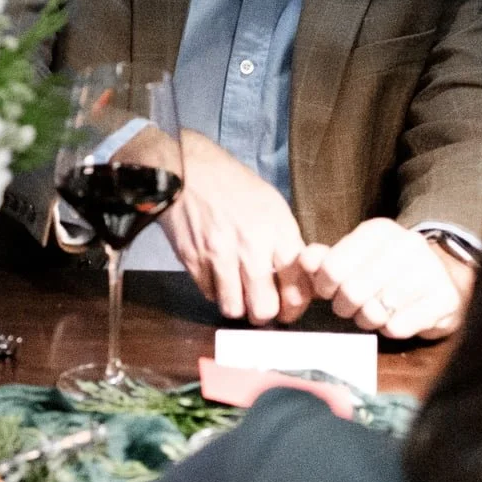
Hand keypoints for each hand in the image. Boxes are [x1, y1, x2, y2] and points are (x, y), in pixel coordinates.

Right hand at [158, 129, 311, 324]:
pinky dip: (214, 291)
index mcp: (277, 228)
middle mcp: (250, 244)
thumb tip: (295, 277)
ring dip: (237, 307)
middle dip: (265, 314)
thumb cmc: (231, 183)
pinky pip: (208, 293)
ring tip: (238, 296)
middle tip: (261, 308)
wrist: (184, 166)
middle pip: (265, 307)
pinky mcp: (192, 258)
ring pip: (234, 308)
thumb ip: (284, 241)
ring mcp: (219, 253)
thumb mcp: (271, 204)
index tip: (290, 307)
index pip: (297, 285)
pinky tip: (216, 276)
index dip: (296, 305)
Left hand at [295, 219, 473, 338]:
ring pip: (375, 311)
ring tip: (373, 312)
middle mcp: (406, 245)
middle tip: (351, 307)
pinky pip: (399, 327)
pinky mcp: (445, 299)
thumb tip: (304, 260)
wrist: (443, 279)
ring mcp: (430, 271)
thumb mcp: (355, 258)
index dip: (324, 286)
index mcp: (379, 231)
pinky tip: (396, 318)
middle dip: (345, 307)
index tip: (330, 291)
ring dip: (368, 319)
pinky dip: (391, 329)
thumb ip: (324, 259)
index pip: (332, 267)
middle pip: (352, 292)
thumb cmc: (387, 271)